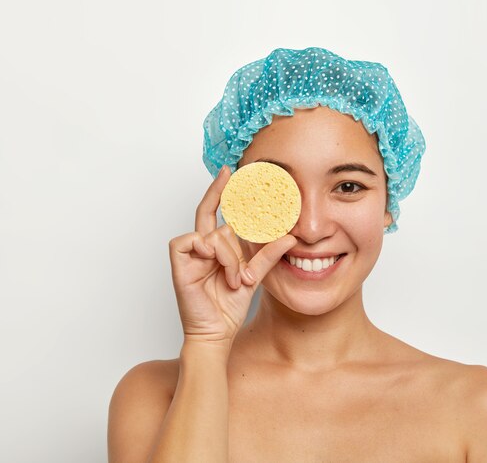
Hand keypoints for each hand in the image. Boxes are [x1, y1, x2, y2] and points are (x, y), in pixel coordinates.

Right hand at [168, 166, 295, 345]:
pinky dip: (211, 254)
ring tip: (235, 279)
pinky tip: (217, 269)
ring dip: (230, 257)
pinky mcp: (179, 260)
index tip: (229, 171)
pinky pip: (193, 240)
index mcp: (218, 246)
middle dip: (224, 208)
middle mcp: (203, 245)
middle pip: (217, 218)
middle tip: (230, 180)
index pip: (218, 212)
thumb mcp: (255, 275)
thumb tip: (290, 236)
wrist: (217, 332)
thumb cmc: (231, 306)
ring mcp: (190, 252)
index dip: (220, 191)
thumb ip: (269, 254)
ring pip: (214, 233)